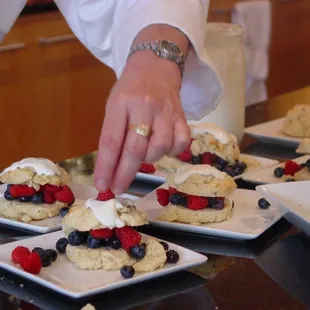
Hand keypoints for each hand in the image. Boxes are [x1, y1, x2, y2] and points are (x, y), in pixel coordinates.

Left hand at [94, 51, 189, 193]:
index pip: (111, 141)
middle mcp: (143, 107)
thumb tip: (111, 168)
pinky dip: (173, 152)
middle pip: (135, 149)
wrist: (156, 65)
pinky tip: (165, 148)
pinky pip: (181, 143)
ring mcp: (165, 112)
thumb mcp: (114, 105)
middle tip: (117, 189)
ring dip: (149, 160)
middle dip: (124, 174)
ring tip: (144, 154)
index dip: (106, 167)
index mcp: (121, 104)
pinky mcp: (182, 116)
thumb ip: (113, 133)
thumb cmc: (130, 88)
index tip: (102, 185)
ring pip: (159, 148)